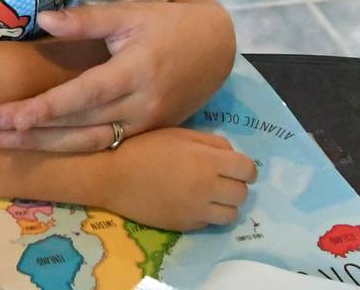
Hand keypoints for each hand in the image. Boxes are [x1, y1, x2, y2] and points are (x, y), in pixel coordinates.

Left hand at [0, 0, 235, 151]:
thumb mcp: (130, 13)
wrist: (217, 48)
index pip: (81, 96)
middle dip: (33, 131)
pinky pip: (106, 145)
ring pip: (91, 142)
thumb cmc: (168, 24)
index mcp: (134, 72)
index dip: (44, 109)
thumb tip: (41, 19)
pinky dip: (73, 149)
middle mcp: (140, 105)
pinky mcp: (148, 132)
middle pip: (79, 125)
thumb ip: (86, 19)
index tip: (8, 115)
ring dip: (48, 145)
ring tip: (6, 142)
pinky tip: (42, 147)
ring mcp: (145, 123)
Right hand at [95, 127, 256, 231]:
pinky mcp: (188, 225)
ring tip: (207, 194)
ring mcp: (198, 210)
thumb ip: (209, 142)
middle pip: (242, 193)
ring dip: (225, 203)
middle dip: (234, 184)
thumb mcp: (176, 134)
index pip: (248, 169)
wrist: (111, 176)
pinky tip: (189, 201)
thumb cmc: (142, 147)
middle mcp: (208, 188)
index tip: (232, 165)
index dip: (244, 167)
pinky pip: (211, 222)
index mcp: (207, 161)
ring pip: (232, 213)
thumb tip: (230, 154)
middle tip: (216, 178)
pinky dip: (207, 213)